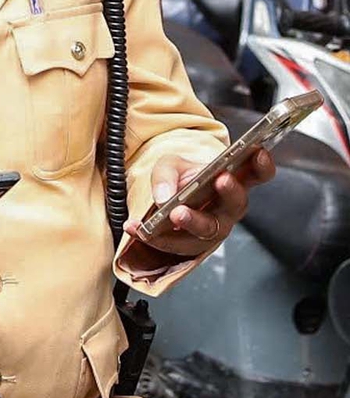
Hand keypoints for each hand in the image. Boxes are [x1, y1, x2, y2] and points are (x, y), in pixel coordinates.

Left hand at [123, 150, 274, 271]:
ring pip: (209, 229)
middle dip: (230, 192)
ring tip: (174, 212)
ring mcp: (214, 227)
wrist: (168, 200)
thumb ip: (167, 174)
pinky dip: (154, 236)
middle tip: (220, 180)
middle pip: (236, 203)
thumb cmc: (180, 178)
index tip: (259, 151)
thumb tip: (164, 197)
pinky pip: (177, 244)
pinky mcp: (194, 245)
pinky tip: (135, 226)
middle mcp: (229, 207)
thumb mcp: (169, 165)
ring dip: (192, 221)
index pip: (257, 174)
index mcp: (233, 181)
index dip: (262, 164)